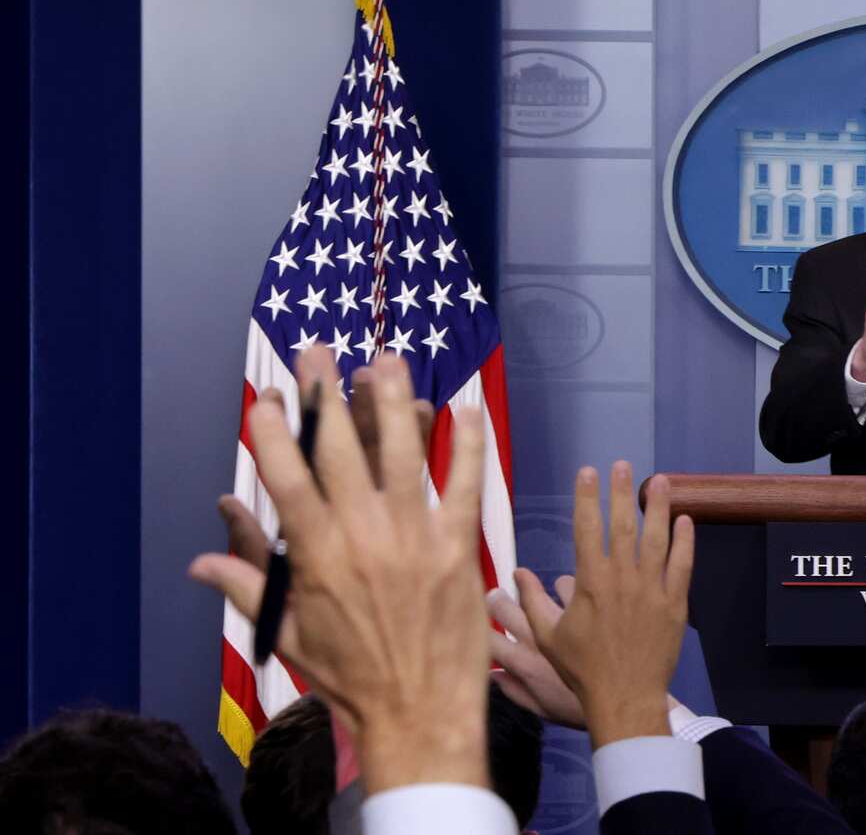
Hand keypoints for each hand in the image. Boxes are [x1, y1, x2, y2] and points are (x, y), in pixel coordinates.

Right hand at [190, 346, 491, 793]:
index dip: (273, 431)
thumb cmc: (352, 679)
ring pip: (402, 452)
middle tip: (317, 350)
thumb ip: (250, 587)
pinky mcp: (459, 545)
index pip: (286, 478)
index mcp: (317, 555)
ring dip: (391, 400)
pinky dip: (467, 444)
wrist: (419, 714)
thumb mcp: (290, 637)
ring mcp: (416, 536)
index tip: (266, 394)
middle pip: (340, 449)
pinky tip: (465, 407)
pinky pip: (466, 483)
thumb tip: (200, 559)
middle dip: (325, 393)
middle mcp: (364, 534)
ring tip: (383, 358)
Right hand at [488, 575, 586, 729]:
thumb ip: (516, 691)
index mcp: (524, 663)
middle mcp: (537, 638)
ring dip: (534, 590)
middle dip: (496, 601)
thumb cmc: (582, 709)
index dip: (476, 628)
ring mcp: (560, 620)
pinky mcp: (588, 605)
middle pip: (503, 610)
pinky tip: (571, 588)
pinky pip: (568, 584)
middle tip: (496, 595)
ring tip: (532, 587)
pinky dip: (567, 585)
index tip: (477, 621)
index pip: (487, 639)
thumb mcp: (545, 709)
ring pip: (534, 593)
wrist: (627, 699)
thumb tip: (493, 674)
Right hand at [521, 463, 694, 748]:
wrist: (625, 698)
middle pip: (623, 525)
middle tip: (623, 465)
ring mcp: (652, 589)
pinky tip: (686, 521)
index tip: (587, 472)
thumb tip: (516, 573)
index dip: (586, 497)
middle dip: (621, 492)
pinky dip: (685, 542)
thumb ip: (532, 601)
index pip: (586, 528)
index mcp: (590, 582)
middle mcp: (622, 578)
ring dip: (658, 507)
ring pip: (657, 539)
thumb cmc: (583, 670)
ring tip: (660, 480)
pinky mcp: (675, 604)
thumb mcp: (548, 637)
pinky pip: (682, 566)